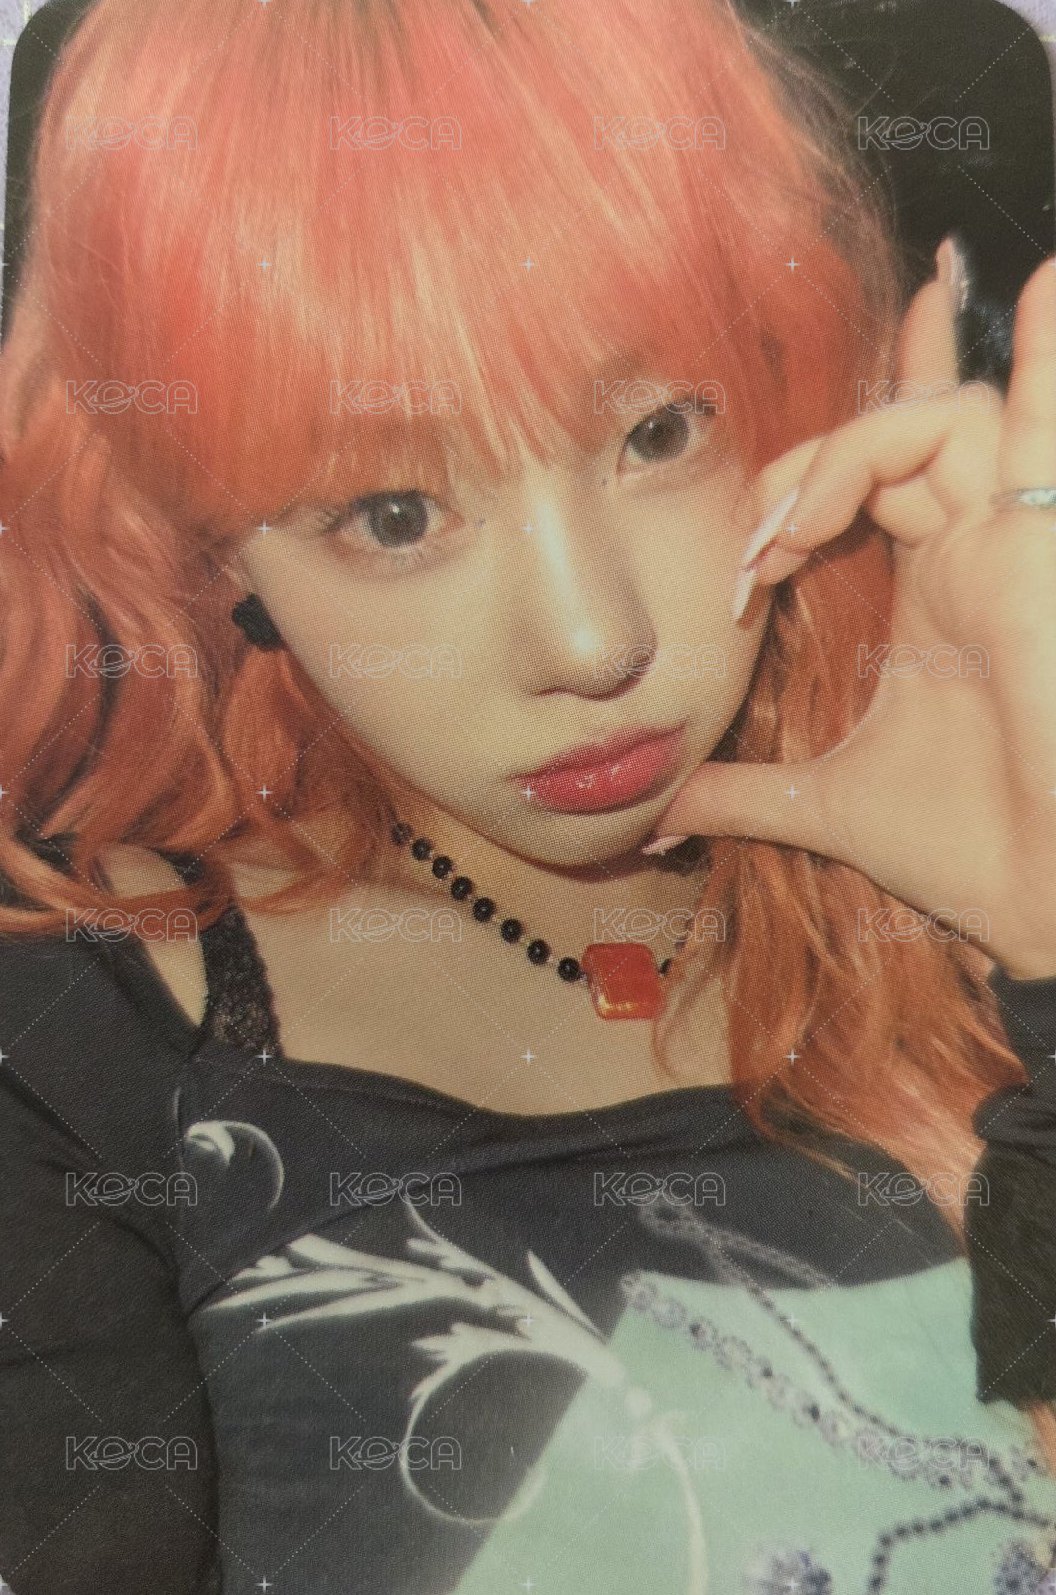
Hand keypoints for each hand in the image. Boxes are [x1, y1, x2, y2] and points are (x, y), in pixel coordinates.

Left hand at [652, 247, 1055, 978]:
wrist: (1041, 893)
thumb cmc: (963, 847)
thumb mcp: (821, 801)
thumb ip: (739, 794)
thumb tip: (655, 816)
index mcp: (933, 590)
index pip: (885, 473)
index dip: (819, 465)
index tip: (747, 561)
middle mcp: (976, 550)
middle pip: (897, 434)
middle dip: (806, 469)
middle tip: (754, 546)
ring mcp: (1014, 538)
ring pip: (942, 418)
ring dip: (848, 452)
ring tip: (786, 538)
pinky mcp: (1044, 539)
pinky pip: (1043, 418)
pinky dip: (1043, 354)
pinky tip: (1037, 291)